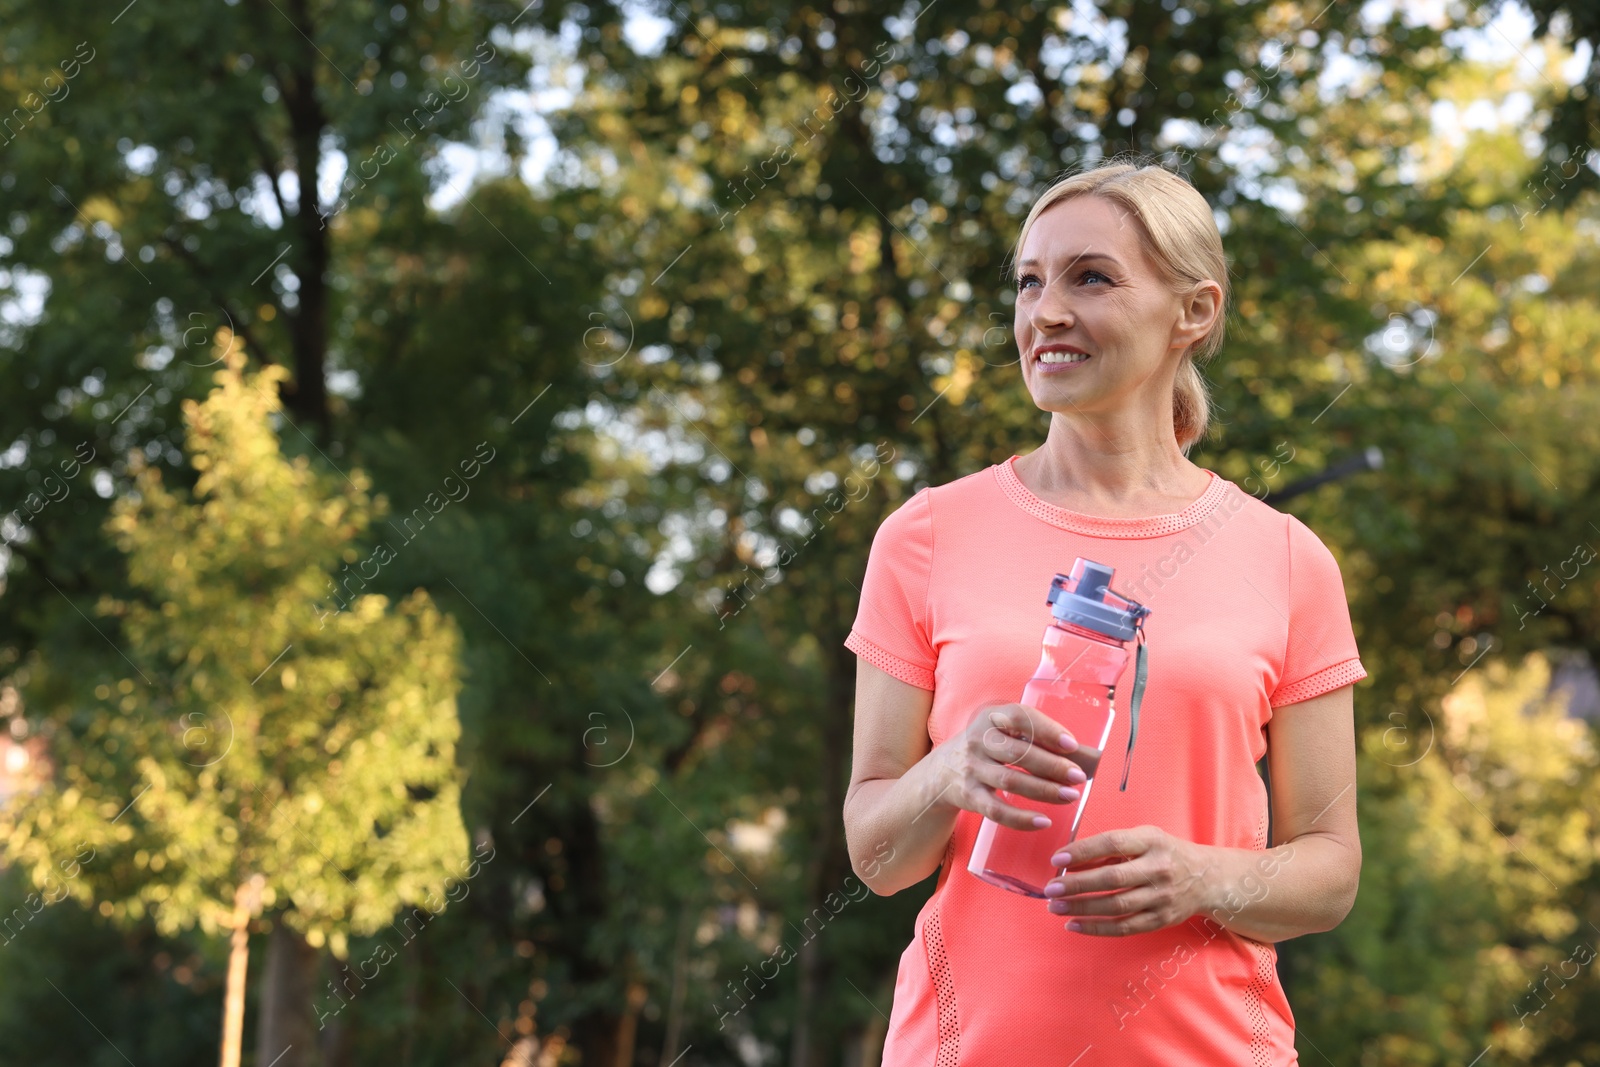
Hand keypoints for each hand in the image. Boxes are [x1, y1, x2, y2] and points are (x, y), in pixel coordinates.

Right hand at [930, 702, 1095, 832]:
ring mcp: (971, 768)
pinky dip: (1021, 819)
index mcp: (990, 718)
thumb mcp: (1002, 733)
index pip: (1019, 717)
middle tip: (1078, 777)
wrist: (942, 772)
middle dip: (1052, 766)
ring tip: (1070, 796)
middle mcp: (977, 740)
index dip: (1046, 729)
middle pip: (1017, 753)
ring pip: (1010, 781)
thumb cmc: (987, 749)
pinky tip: (1043, 821)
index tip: (1071, 744)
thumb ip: (1034, 739)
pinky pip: (996, 810)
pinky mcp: (968, 795)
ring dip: (1044, 790)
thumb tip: (1082, 756)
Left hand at [1042, 826, 1213, 935]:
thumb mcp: (1144, 837)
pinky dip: (1096, 928)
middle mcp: (1159, 869)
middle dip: (1077, 885)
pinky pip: (1124, 928)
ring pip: (1116, 906)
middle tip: (1050, 889)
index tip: (1057, 859)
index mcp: (1152, 841)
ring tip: (1055, 907)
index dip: (1083, 851)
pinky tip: (1074, 925)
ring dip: (1081, 908)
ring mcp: (1161, 897)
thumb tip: (1071, 860)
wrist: (1207, 878)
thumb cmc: (1164, 852)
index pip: (1113, 843)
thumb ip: (1112, 847)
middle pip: (1113, 879)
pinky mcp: (1161, 920)